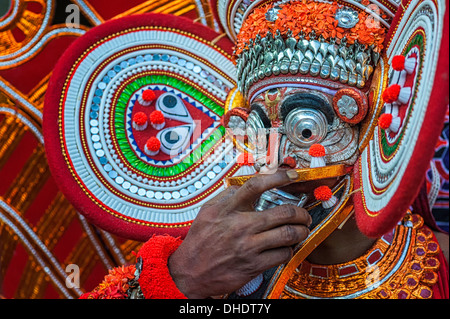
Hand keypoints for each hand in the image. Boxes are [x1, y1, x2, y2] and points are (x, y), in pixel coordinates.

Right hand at [168, 169, 311, 297]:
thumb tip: (245, 185)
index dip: (278, 177)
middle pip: (283, 213)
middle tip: (304, 215)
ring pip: (288, 235)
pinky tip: (287, 247)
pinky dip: (289, 250)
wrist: (190, 272)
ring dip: (301, 231)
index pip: (256, 186)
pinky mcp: (253, 265)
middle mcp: (239, 226)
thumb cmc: (199, 241)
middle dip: (301, 213)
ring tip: (302, 230)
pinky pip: (282, 255)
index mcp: (227, 209)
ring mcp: (248, 246)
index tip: (292, 175)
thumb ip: (227, 197)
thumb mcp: (207, 211)